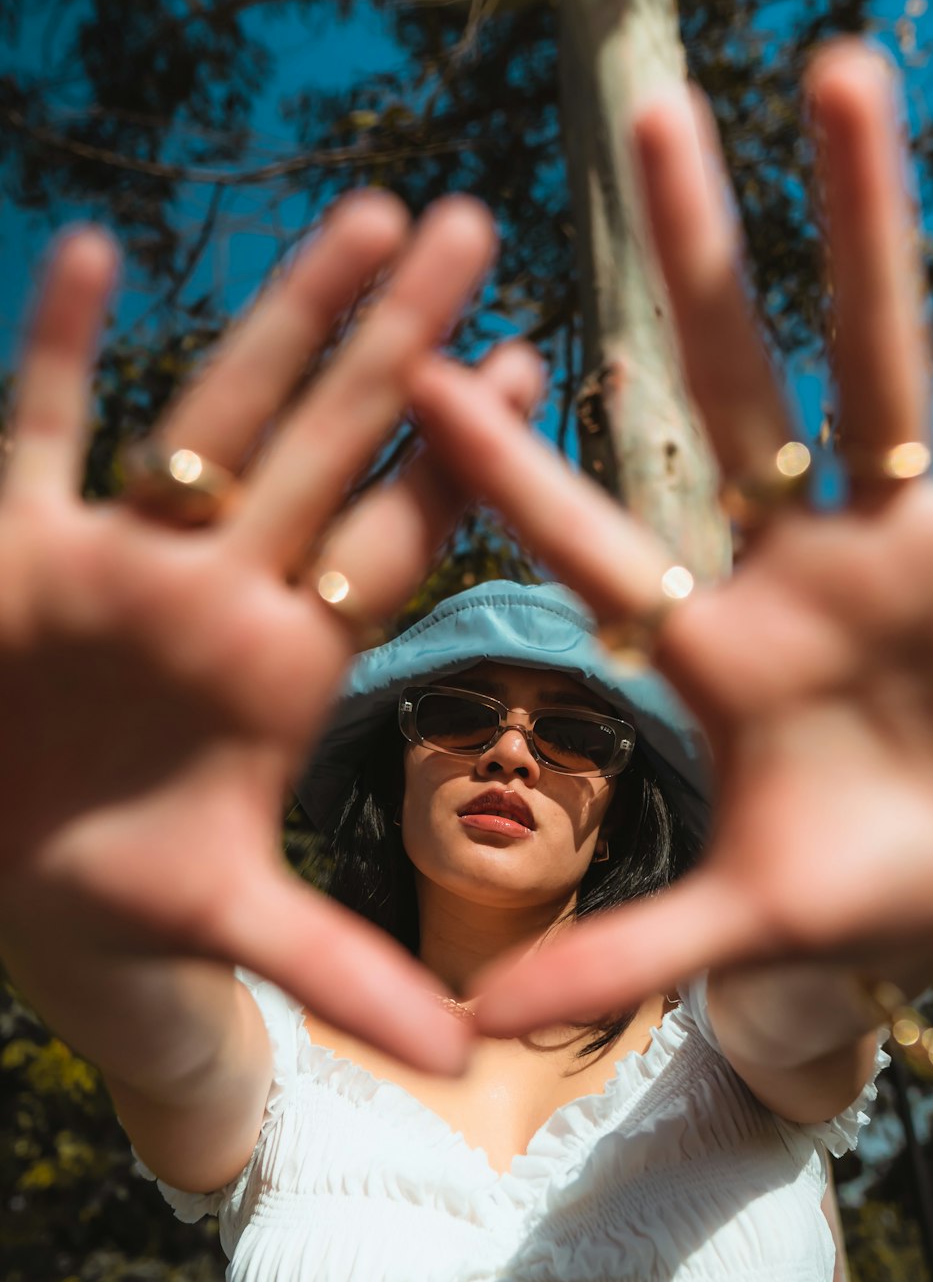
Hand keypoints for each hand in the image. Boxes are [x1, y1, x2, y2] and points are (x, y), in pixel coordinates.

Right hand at [0, 196, 540, 1067]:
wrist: (18, 888)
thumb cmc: (133, 899)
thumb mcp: (238, 934)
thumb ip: (346, 978)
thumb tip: (468, 1063)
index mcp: (285, 660)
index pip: (391, 539)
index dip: (458, 460)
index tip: (532, 370)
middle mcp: (217, 592)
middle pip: (326, 446)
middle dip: (395, 343)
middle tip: (474, 230)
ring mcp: (119, 564)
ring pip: (206, 415)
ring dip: (275, 319)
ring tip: (357, 217)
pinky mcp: (16, 559)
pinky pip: (38, 436)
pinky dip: (57, 355)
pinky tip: (89, 255)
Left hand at [410, 40, 932, 1033]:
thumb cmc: (870, 893)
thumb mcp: (747, 926)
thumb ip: (622, 957)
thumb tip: (480, 1029)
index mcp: (725, 650)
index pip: (601, 541)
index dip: (514, 470)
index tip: (420, 375)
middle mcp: (811, 564)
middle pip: (742, 395)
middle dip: (701, 266)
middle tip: (642, 117)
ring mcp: (920, 537)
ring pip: (886, 360)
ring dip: (865, 229)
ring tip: (842, 71)